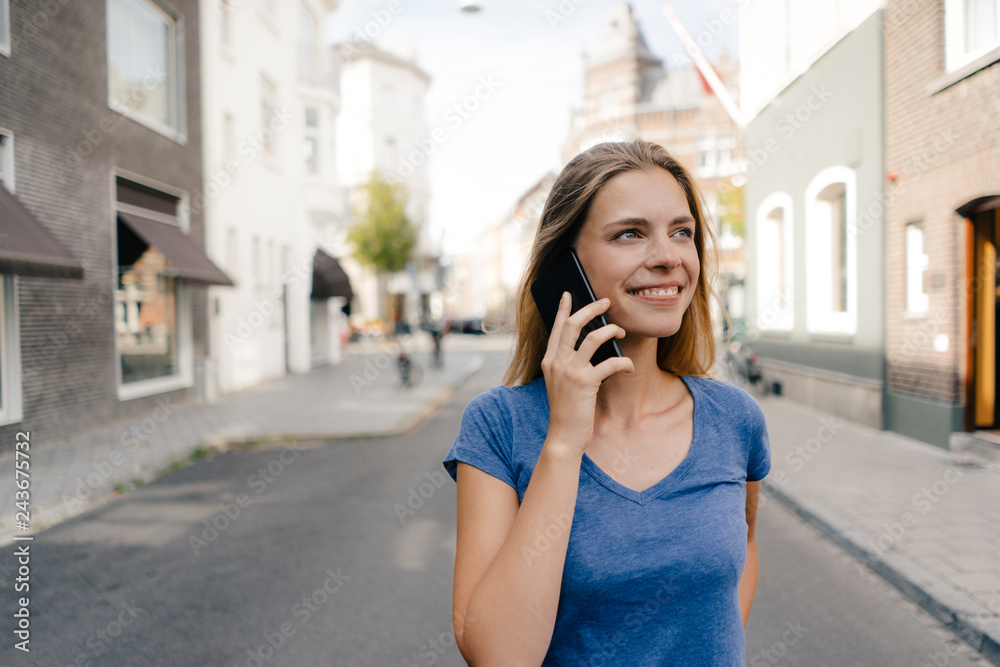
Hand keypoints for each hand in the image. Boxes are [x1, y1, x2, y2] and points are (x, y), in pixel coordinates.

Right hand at [540, 292, 633, 454]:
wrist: (564, 435)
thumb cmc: (566, 410)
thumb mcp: (561, 383)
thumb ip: (568, 364)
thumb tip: (587, 344)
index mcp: (549, 361)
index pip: (556, 328)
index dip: (562, 309)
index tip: (568, 294)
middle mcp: (557, 362)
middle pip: (573, 324)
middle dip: (591, 309)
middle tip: (606, 301)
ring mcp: (570, 371)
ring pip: (593, 338)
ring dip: (611, 330)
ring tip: (621, 331)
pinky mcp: (585, 383)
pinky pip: (610, 363)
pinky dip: (623, 362)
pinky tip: (628, 366)